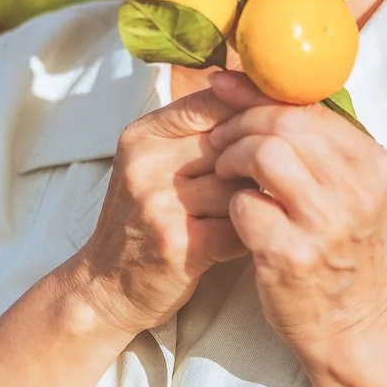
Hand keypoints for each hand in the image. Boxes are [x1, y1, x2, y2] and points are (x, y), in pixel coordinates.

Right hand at [68, 83, 254, 338]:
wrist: (105, 286)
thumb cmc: (143, 221)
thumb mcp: (154, 165)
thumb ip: (198, 134)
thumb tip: (263, 100)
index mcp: (143, 136)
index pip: (211, 103)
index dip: (253, 112)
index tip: (280, 127)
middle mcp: (146, 164)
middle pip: (231, 144)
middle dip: (257, 162)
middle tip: (275, 176)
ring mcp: (158, 203)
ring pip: (238, 185)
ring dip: (255, 199)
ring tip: (258, 209)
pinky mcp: (176, 242)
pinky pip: (238, 224)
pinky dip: (250, 231)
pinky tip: (250, 236)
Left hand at [205, 68, 386, 356]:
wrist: (351, 323)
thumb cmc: (337, 247)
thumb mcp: (345, 189)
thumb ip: (313, 142)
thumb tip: (246, 82)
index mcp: (373, 164)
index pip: (310, 106)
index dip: (258, 94)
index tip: (224, 89)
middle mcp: (357, 189)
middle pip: (285, 123)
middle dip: (240, 124)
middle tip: (220, 142)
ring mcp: (326, 224)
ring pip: (265, 154)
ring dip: (233, 158)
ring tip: (226, 173)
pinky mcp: (292, 255)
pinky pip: (245, 204)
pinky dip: (233, 204)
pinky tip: (237, 214)